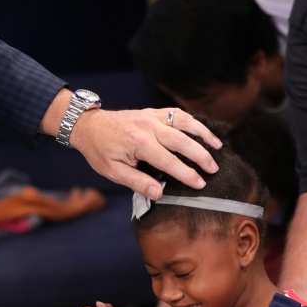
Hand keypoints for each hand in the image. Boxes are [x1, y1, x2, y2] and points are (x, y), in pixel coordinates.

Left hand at [69, 107, 220, 198]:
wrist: (89, 126)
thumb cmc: (100, 151)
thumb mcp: (114, 172)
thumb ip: (138, 183)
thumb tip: (159, 194)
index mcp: (139, 143)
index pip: (169, 161)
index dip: (187, 174)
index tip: (200, 184)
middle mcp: (149, 127)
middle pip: (182, 141)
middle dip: (201, 155)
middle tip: (214, 168)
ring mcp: (152, 117)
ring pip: (184, 122)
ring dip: (202, 133)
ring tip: (218, 146)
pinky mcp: (153, 112)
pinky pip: (177, 114)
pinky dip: (192, 121)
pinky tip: (202, 130)